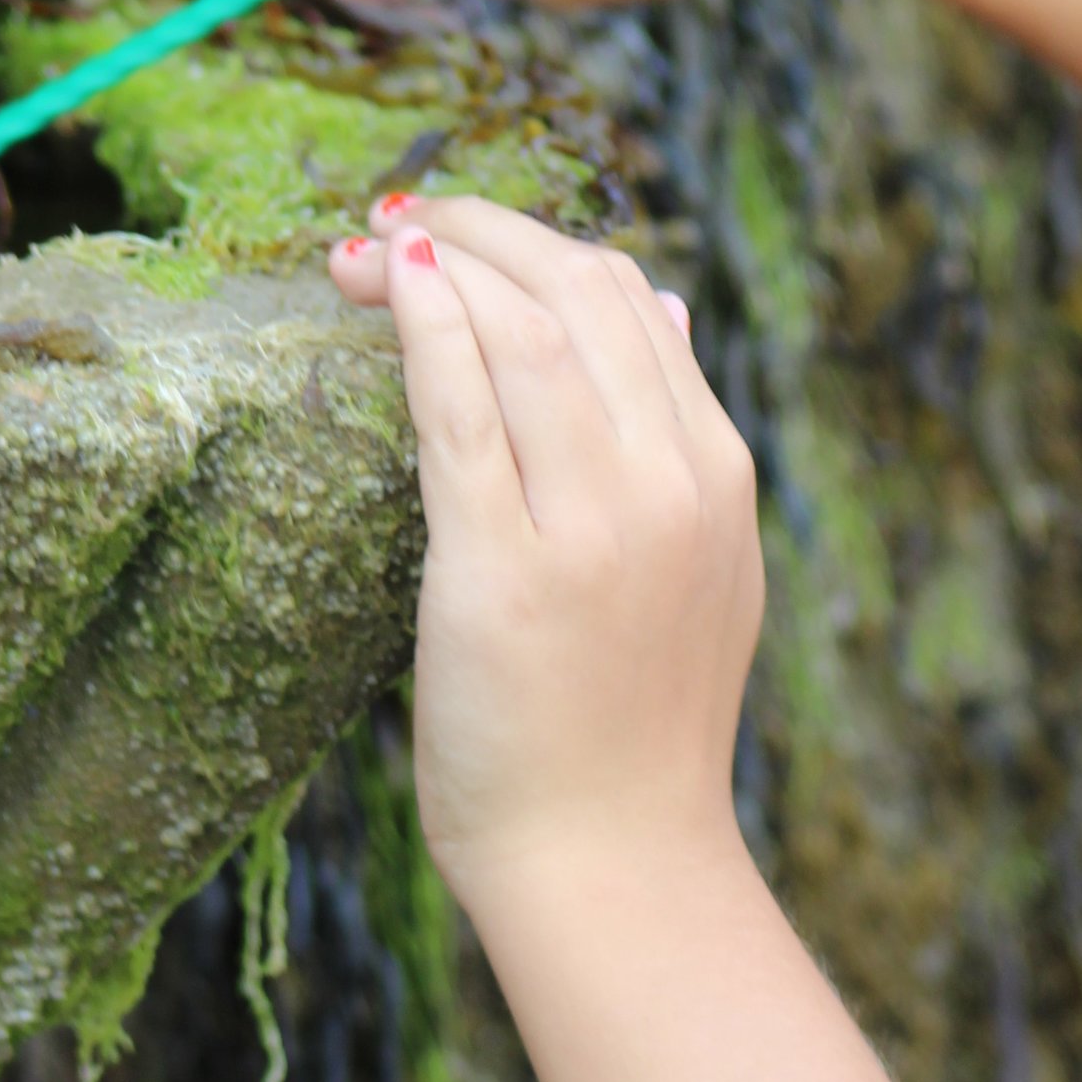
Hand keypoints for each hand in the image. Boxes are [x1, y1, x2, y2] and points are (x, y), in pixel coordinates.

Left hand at [329, 199, 763, 909]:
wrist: (613, 861)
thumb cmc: (630, 727)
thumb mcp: (698, 568)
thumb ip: (675, 445)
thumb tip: (660, 307)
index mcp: (718, 475)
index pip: (629, 303)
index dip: (532, 246)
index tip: (453, 239)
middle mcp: (670, 484)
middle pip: (575, 295)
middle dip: (478, 232)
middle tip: (396, 221)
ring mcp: (595, 528)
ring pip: (520, 334)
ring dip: (435, 265)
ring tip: (364, 251)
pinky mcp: (505, 574)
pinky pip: (460, 413)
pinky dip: (424, 330)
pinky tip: (389, 292)